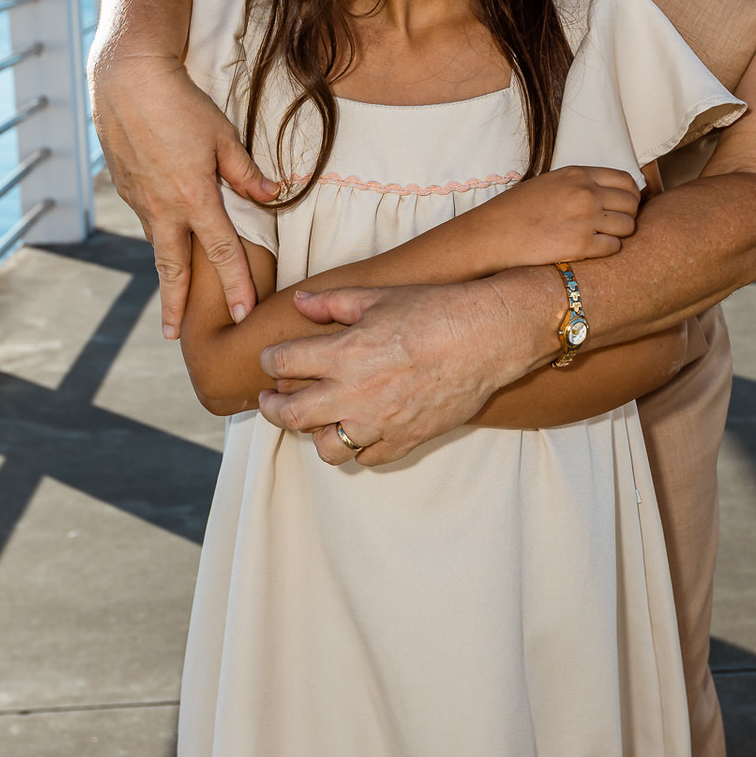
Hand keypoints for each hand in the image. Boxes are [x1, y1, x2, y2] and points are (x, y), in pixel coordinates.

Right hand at [90, 49, 278, 336]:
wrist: (127, 79)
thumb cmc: (182, 104)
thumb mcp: (224, 136)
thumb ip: (247, 173)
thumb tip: (274, 195)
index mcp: (194, 198)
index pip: (221, 252)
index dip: (236, 284)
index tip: (244, 312)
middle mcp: (162, 207)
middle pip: (172, 268)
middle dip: (175, 305)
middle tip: (173, 336)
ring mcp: (138, 199)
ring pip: (158, 241)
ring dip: (167, 268)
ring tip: (174, 293)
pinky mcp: (124, 186)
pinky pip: (146, 217)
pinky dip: (158, 231)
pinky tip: (165, 231)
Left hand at [257, 274, 553, 464]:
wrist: (485, 337)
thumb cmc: (434, 310)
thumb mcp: (378, 297)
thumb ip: (332, 302)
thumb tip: (301, 302)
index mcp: (341, 353)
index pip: (281, 364)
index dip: (270, 361)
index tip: (273, 361)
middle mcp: (352, 393)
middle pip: (290, 416)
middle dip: (272, 408)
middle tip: (272, 400)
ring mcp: (378, 423)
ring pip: (325, 448)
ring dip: (316, 434)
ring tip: (319, 420)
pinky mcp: (404, 440)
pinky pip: (367, 459)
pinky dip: (358, 447)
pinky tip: (361, 430)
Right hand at [466, 165, 640, 272]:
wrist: (493, 233)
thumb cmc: (516, 209)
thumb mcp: (550, 183)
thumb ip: (579, 185)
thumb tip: (608, 193)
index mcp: (578, 174)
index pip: (626, 180)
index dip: (629, 195)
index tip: (623, 205)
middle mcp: (586, 193)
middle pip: (631, 203)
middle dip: (626, 215)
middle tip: (614, 225)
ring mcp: (585, 219)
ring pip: (628, 226)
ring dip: (619, 234)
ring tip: (601, 238)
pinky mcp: (581, 245)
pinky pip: (614, 247)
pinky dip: (607, 250)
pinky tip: (591, 250)